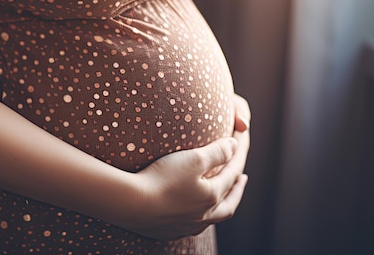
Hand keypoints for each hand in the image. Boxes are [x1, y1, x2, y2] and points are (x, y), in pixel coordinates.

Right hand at [121, 93, 250, 239]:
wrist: (131, 205)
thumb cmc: (162, 179)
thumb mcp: (193, 159)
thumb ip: (217, 152)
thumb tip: (234, 147)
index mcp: (211, 197)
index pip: (231, 174)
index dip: (237, 155)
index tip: (240, 143)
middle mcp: (203, 217)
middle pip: (228, 205)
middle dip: (237, 190)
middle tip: (242, 179)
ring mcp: (185, 227)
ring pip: (211, 219)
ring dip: (219, 205)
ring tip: (218, 196)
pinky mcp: (167, 231)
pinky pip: (190, 225)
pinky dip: (197, 215)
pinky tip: (189, 210)